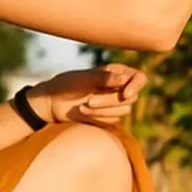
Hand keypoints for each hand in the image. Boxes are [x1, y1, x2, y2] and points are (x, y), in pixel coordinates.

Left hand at [27, 63, 147, 125]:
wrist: (52, 102)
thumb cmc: (67, 84)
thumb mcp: (84, 78)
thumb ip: (104, 78)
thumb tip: (123, 80)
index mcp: (117, 72)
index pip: (139, 77)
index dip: (136, 86)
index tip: (125, 94)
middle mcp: (119, 86)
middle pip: (131, 97)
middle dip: (110, 101)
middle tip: (89, 100)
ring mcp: (114, 102)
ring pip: (123, 110)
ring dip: (103, 110)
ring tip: (84, 105)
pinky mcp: (107, 116)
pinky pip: (112, 120)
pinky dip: (98, 117)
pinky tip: (82, 112)